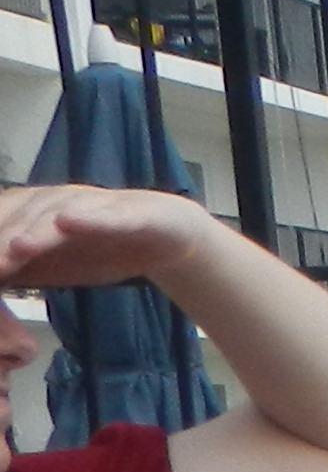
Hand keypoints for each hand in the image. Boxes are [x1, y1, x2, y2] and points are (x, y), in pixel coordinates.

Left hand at [0, 184, 210, 292]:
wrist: (168, 236)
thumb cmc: (106, 250)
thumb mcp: (56, 267)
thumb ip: (21, 270)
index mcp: (37, 211)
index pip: (4, 219)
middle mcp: (60, 201)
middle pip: (24, 215)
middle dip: (4, 239)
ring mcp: (94, 205)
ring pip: (59, 214)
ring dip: (36, 229)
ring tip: (19, 247)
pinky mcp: (129, 214)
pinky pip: (108, 216)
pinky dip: (89, 219)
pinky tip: (70, 223)